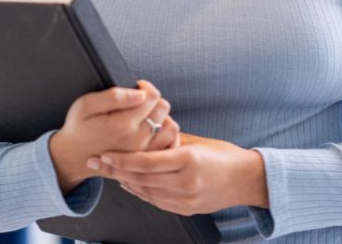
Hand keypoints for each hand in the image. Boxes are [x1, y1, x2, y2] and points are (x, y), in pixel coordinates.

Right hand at [49, 80, 179, 192]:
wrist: (73, 157)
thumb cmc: (78, 128)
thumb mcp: (86, 105)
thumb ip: (114, 96)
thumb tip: (140, 93)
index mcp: (123, 125)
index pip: (153, 97)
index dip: (146, 87)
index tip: (136, 88)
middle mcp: (138, 141)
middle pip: (163, 109)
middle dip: (154, 100)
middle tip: (139, 101)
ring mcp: (144, 153)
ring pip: (171, 126)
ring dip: (161, 117)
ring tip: (145, 115)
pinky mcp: (147, 161)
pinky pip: (169, 144)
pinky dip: (165, 133)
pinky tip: (153, 128)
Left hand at [88, 133, 268, 215]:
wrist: (247, 180)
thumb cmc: (225, 155)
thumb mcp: (199, 142)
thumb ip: (171, 140)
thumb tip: (148, 132)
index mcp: (189, 161)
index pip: (146, 163)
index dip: (121, 159)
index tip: (103, 154)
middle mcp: (185, 183)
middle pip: (140, 179)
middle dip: (114, 171)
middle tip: (95, 162)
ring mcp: (185, 200)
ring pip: (145, 192)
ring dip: (124, 181)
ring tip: (107, 171)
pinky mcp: (185, 209)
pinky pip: (155, 201)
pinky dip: (140, 191)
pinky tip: (129, 182)